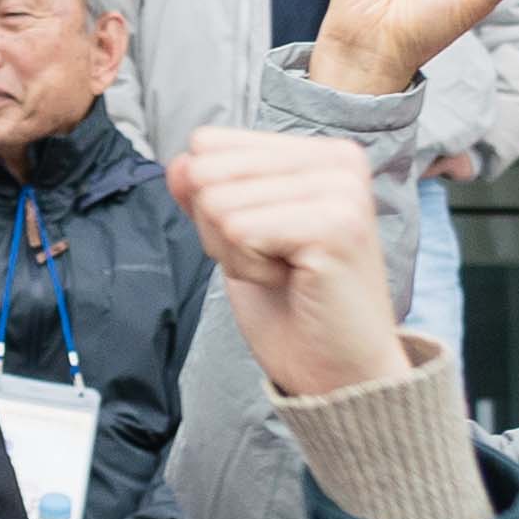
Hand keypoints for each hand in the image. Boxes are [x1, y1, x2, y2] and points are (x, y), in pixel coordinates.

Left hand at [177, 115, 415, 402]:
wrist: (339, 373)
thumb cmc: (293, 307)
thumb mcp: (236, 238)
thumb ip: (206, 192)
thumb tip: (177, 163)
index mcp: (320, 152)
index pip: (208, 145)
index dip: (213, 205)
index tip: (265, 241)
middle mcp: (339, 159)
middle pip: (206, 172)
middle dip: (219, 232)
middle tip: (273, 264)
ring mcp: (341, 189)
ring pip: (217, 202)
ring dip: (236, 254)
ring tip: (284, 274)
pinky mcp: (335, 224)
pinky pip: (239, 230)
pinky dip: (249, 269)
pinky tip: (291, 282)